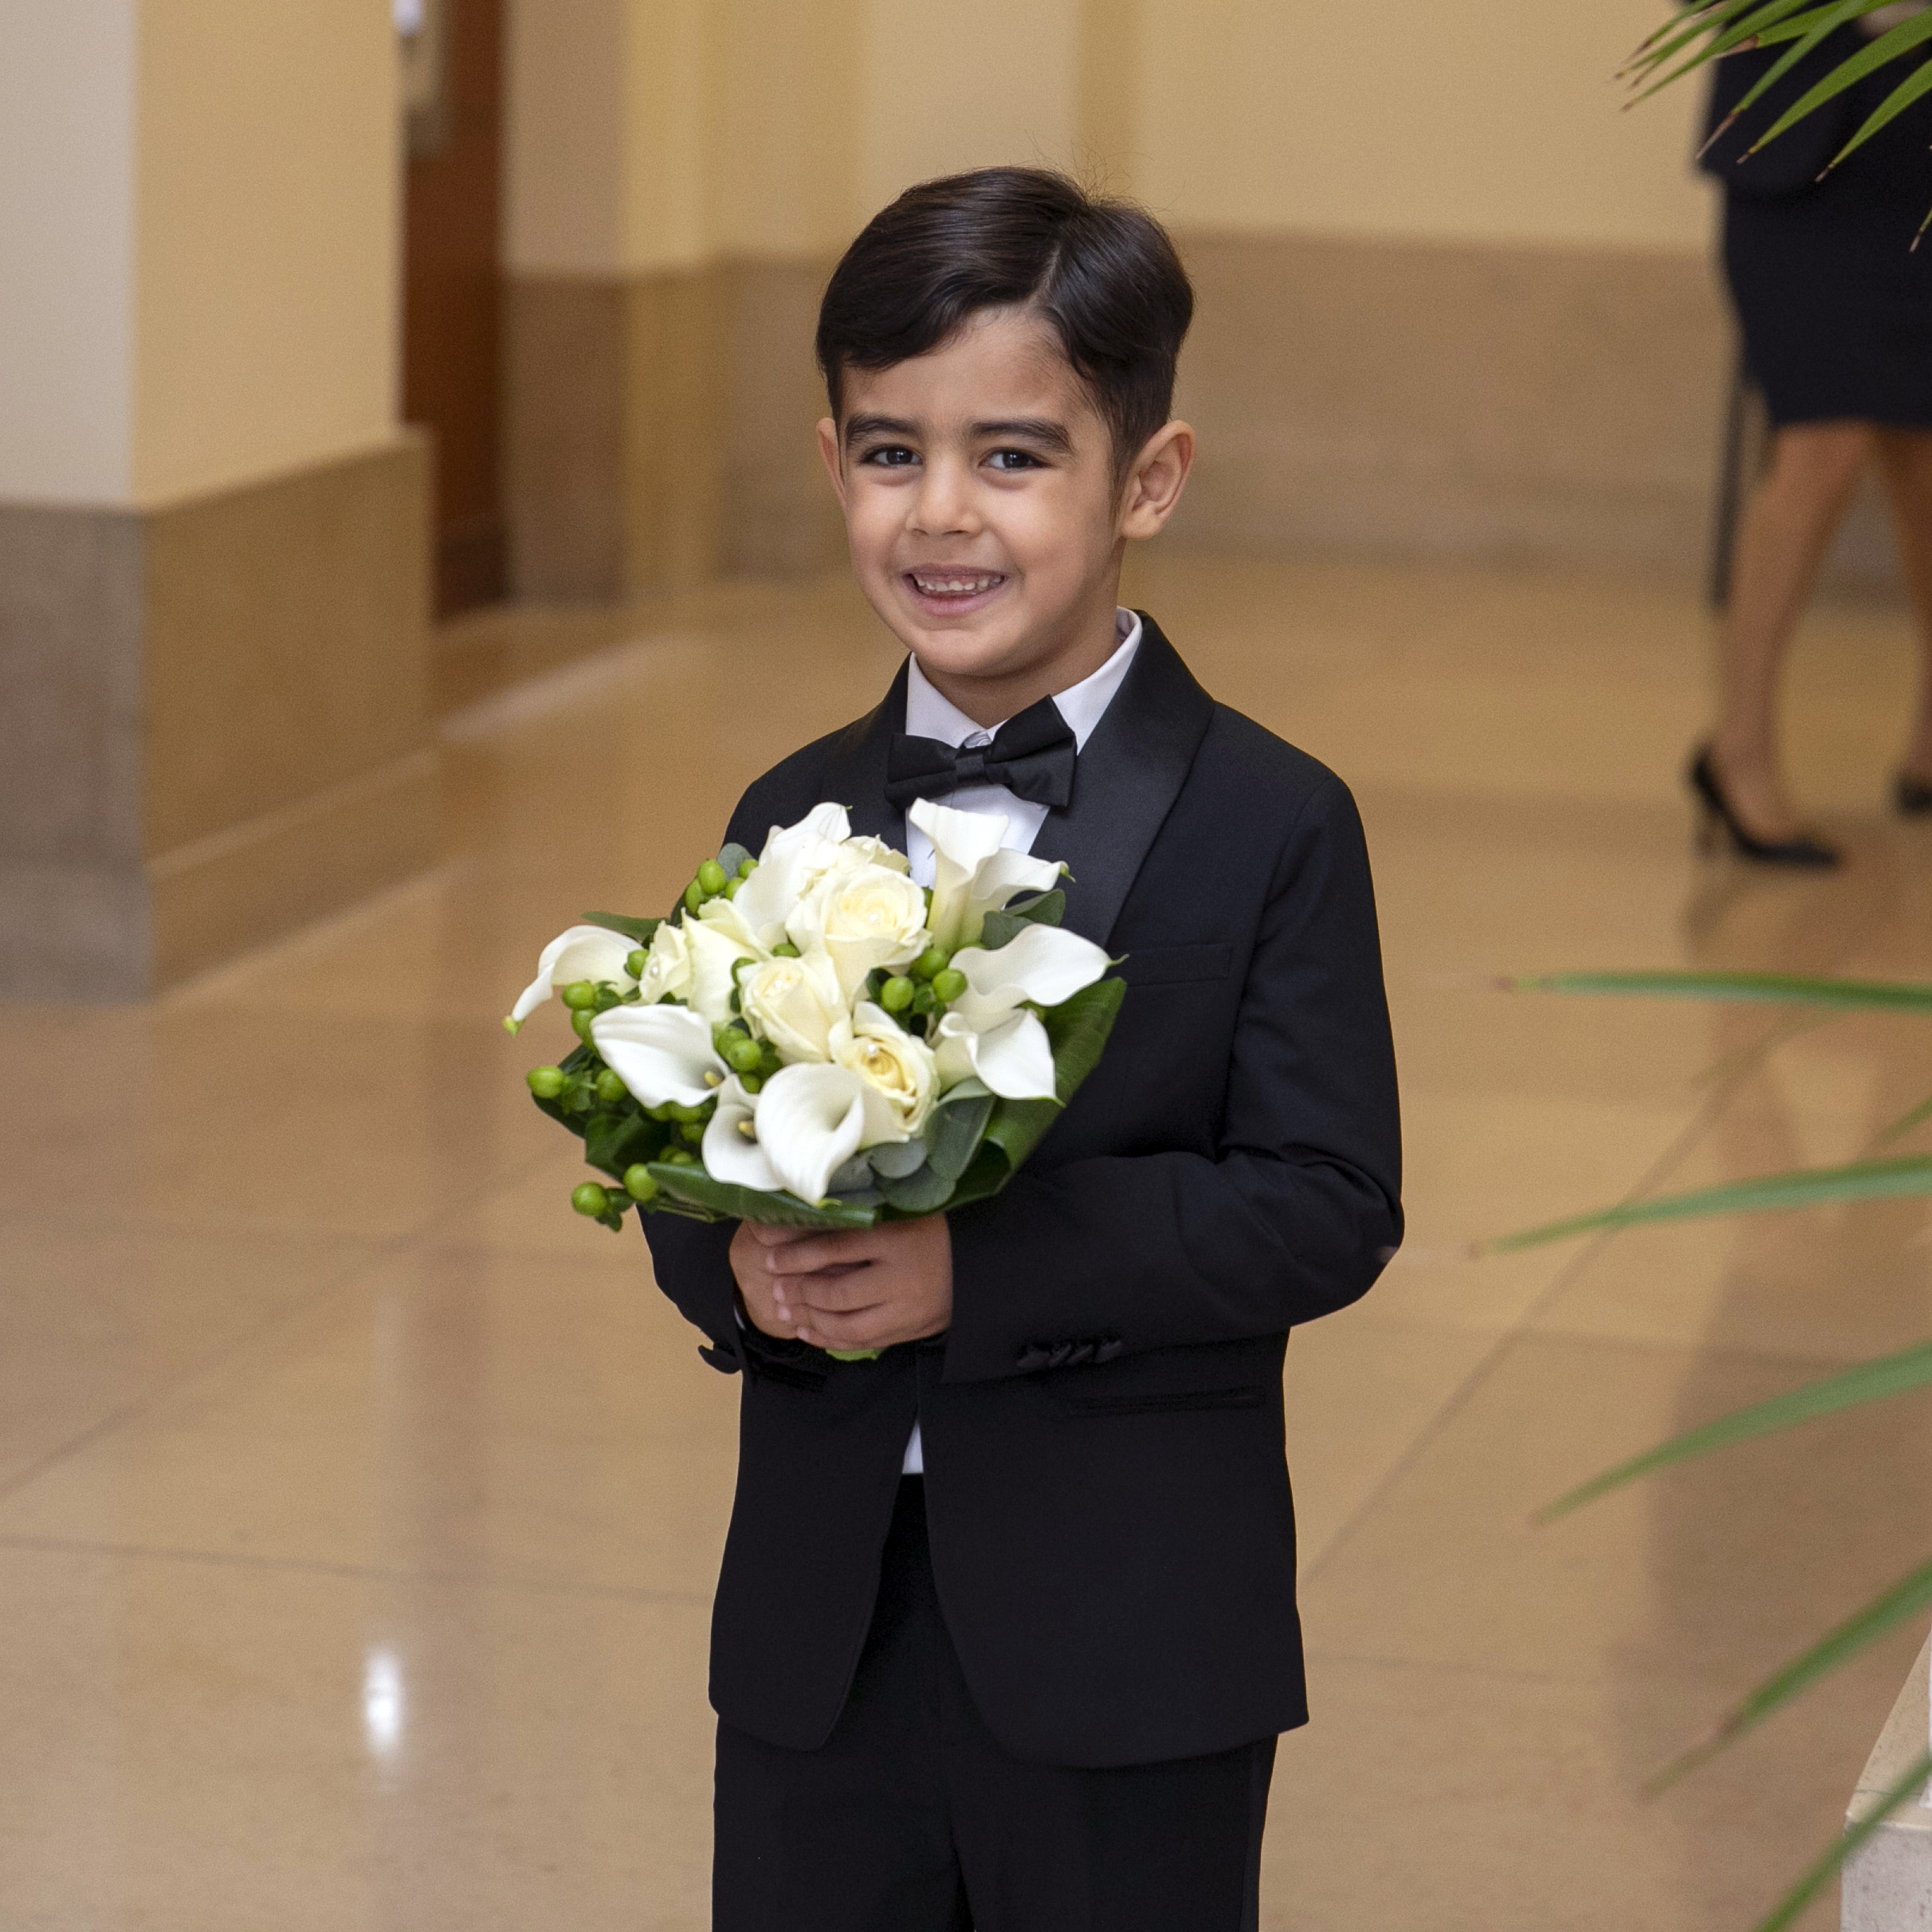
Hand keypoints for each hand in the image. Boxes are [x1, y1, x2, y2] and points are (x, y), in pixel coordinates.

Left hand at [730, 1216, 952, 1352]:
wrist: (978, 1262)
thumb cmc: (931, 1229)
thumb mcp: (899, 1212)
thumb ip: (859, 1218)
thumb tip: (801, 1218)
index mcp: (898, 1237)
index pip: (837, 1248)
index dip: (798, 1257)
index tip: (771, 1259)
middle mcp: (903, 1276)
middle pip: (839, 1292)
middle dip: (800, 1293)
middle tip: (775, 1290)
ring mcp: (908, 1309)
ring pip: (849, 1325)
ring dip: (811, 1320)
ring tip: (785, 1310)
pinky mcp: (911, 1330)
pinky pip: (864, 1342)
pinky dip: (831, 1339)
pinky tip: (808, 1330)